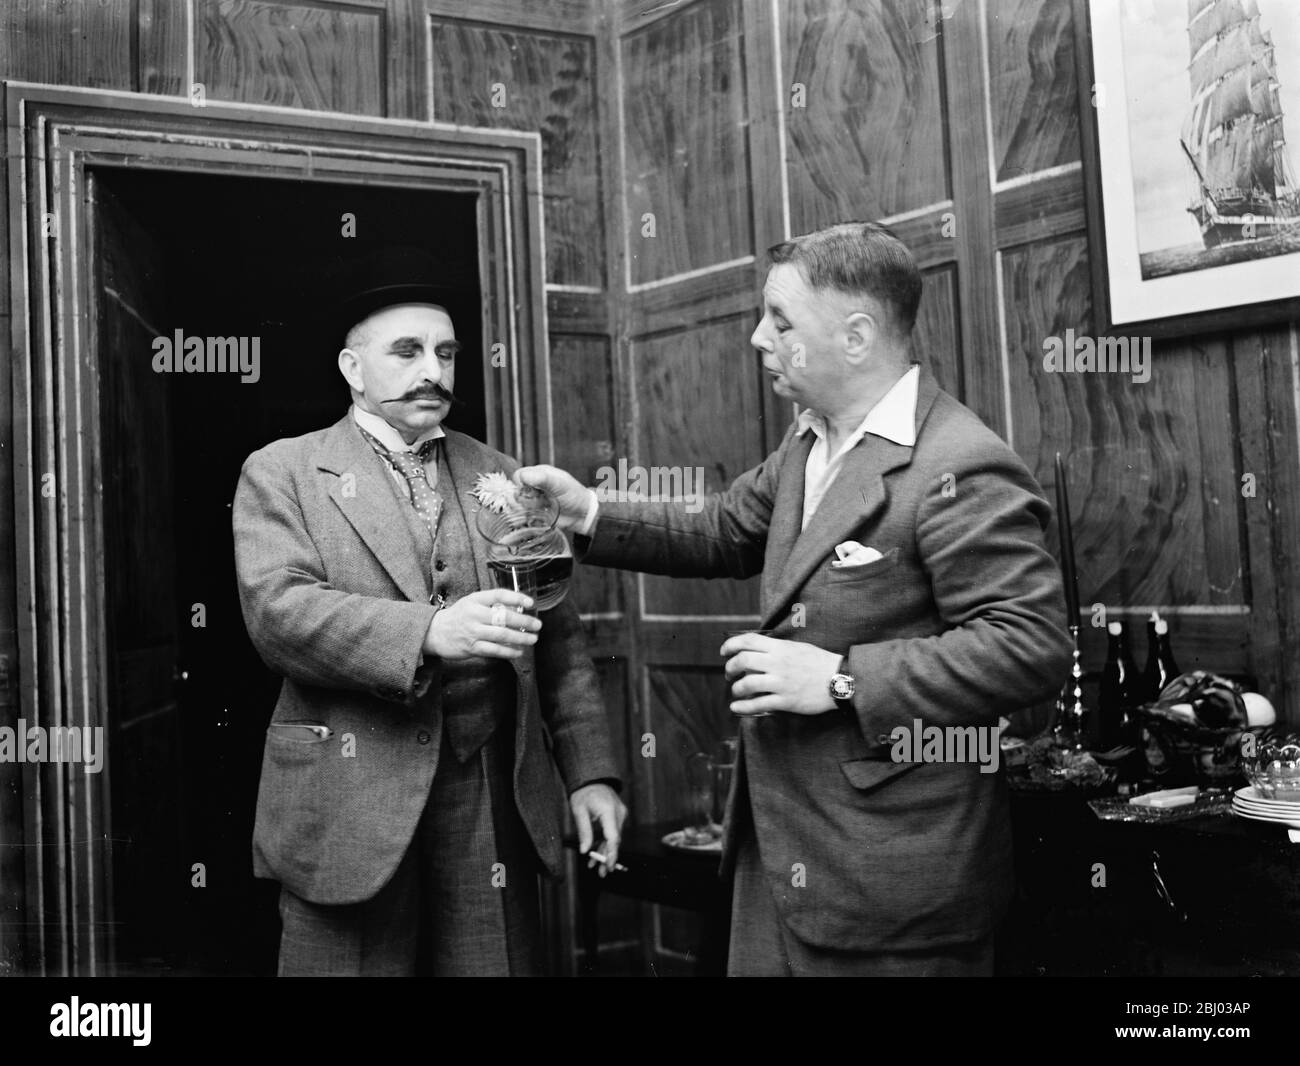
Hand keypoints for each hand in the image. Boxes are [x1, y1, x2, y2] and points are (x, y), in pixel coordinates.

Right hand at [424, 589, 539, 659]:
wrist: (434, 632)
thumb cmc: (459, 616)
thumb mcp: (472, 603)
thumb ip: (492, 605)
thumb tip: (518, 610)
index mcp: (475, 600)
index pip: (498, 595)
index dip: (516, 598)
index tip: (530, 602)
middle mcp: (474, 614)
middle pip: (504, 617)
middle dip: (524, 622)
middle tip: (537, 625)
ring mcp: (473, 632)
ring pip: (501, 635)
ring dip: (520, 638)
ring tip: (533, 639)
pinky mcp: (471, 647)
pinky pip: (494, 650)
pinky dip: (509, 652)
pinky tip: (519, 652)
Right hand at [513, 465, 594, 532]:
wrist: (583, 515)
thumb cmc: (575, 496)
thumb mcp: (560, 485)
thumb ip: (542, 479)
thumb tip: (523, 476)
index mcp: (540, 473)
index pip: (520, 475)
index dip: (520, 483)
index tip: (529, 490)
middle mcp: (535, 485)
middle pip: (516, 489)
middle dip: (522, 497)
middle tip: (536, 500)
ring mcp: (534, 499)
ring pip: (518, 503)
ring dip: (526, 507)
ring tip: (540, 507)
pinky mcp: (535, 512)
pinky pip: (523, 513)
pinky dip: (527, 515)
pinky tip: (538, 515)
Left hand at [570, 783, 627, 877]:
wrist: (592, 778)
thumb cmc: (584, 792)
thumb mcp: (579, 811)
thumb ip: (584, 831)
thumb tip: (585, 850)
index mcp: (608, 811)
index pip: (613, 836)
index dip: (612, 853)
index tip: (609, 866)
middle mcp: (618, 813)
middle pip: (615, 840)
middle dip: (608, 857)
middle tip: (602, 873)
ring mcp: (620, 814)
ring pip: (614, 838)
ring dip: (606, 851)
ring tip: (596, 866)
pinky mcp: (618, 815)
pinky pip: (613, 832)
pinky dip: (606, 842)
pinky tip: (597, 852)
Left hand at [720, 634, 841, 715]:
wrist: (840, 679)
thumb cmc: (819, 663)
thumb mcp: (797, 647)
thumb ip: (777, 648)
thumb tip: (756, 650)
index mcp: (780, 648)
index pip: (748, 641)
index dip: (730, 645)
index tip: (724, 652)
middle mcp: (778, 663)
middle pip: (742, 661)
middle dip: (730, 668)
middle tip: (729, 674)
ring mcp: (781, 682)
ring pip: (747, 684)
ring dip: (736, 688)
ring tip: (736, 690)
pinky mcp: (786, 701)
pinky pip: (758, 704)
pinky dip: (743, 707)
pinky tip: (736, 707)